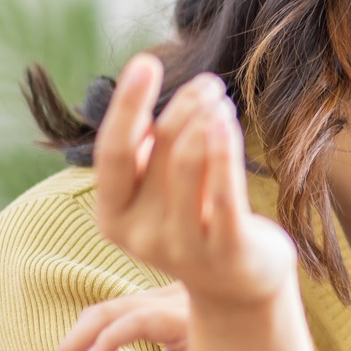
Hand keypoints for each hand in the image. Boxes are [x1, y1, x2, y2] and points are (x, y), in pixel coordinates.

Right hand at [91, 54, 296, 308]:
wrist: (237, 288)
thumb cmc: (196, 222)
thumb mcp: (159, 193)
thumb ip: (147, 154)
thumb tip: (140, 89)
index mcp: (113, 218)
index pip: (113, 153)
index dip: (127, 106)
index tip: (145, 62)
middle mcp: (141, 237)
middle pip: (158, 151)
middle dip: (183, 108)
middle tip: (208, 85)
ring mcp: (184, 248)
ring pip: (188, 165)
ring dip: (205, 120)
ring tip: (220, 99)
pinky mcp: (227, 252)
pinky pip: (224, 193)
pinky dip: (224, 151)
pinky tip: (227, 120)